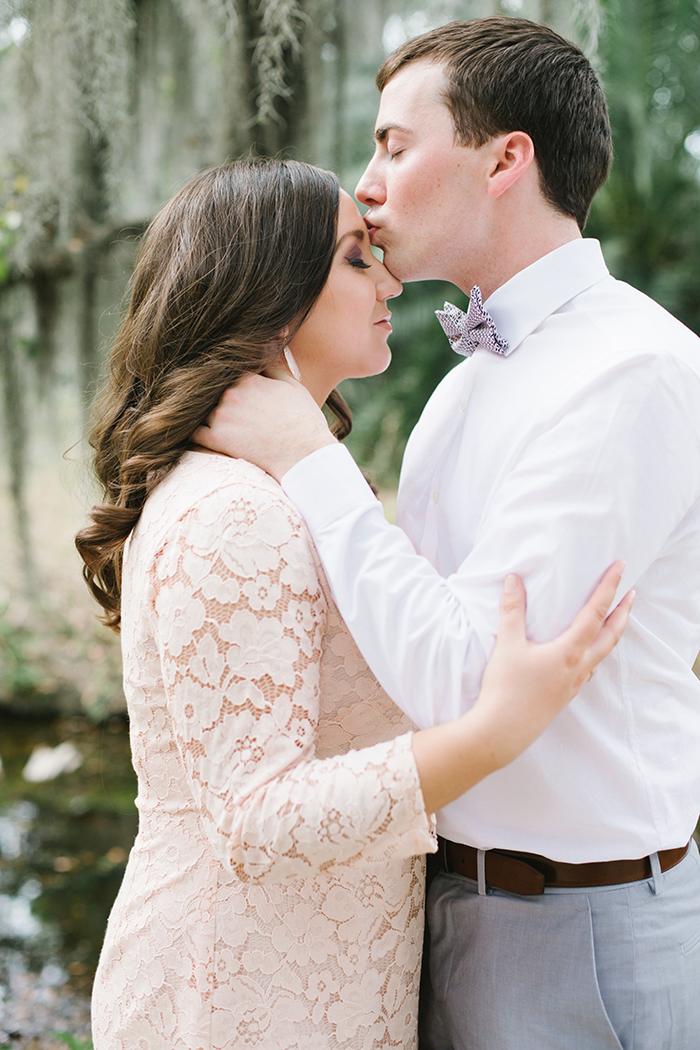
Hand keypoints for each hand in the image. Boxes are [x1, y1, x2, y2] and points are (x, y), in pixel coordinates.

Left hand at [192, 360, 336, 479]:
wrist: (303, 455)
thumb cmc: (302, 420)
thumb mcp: (292, 385)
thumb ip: (273, 363)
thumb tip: (267, 341)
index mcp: (248, 378)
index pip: (228, 369)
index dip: (229, 377)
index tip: (230, 387)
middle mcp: (230, 394)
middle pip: (212, 388)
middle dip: (216, 394)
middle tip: (218, 400)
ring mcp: (221, 417)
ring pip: (202, 408)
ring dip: (205, 411)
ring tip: (211, 417)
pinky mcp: (217, 440)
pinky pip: (194, 432)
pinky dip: (194, 430)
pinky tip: (198, 430)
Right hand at [411, 561, 633, 813]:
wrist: (503, 730)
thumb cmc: (506, 688)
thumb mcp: (507, 645)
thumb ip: (512, 610)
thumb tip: (514, 580)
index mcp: (569, 651)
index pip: (595, 612)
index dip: (608, 588)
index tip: (620, 569)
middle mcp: (579, 667)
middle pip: (610, 635)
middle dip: (623, 612)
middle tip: (632, 594)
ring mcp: (574, 682)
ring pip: (602, 653)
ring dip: (612, 633)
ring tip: (614, 620)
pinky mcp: (566, 693)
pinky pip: (590, 668)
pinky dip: (596, 653)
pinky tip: (586, 653)